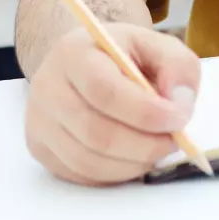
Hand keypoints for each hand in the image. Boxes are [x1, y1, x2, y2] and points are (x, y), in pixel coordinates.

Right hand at [24, 23, 200, 184]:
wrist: (83, 62)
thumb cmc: (123, 54)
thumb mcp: (156, 44)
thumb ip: (177, 66)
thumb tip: (179, 103)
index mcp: (75, 51)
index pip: (105, 90)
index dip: (145, 112)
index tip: (179, 119)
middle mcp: (48, 86)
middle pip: (95, 132)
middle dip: (144, 144)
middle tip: (174, 141)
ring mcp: (39, 121)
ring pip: (88, 160)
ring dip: (132, 163)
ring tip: (157, 149)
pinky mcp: (40, 148)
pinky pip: (80, 175)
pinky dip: (115, 174)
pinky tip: (134, 157)